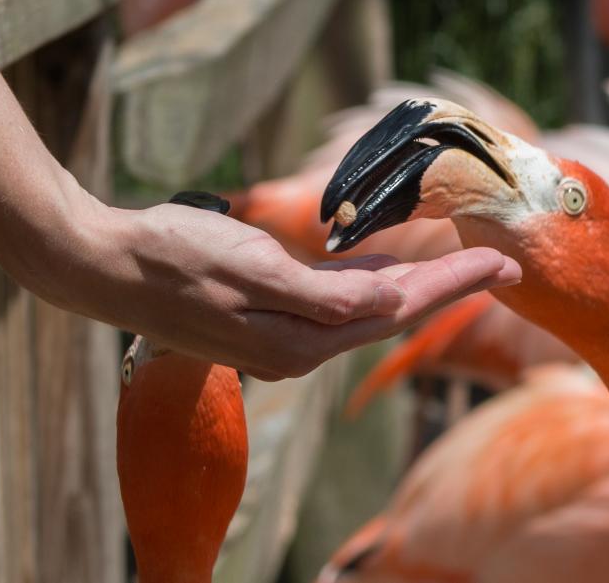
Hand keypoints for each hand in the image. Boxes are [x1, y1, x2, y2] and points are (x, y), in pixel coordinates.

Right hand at [48, 202, 520, 380]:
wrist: (107, 267)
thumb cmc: (175, 259)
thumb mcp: (251, 270)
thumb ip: (321, 295)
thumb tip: (386, 301)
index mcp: (300, 340)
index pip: (396, 310)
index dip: (453, 286)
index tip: (502, 264)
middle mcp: (297, 348)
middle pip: (390, 314)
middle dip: (449, 288)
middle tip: (502, 265)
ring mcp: (281, 338)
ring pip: (366, 311)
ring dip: (417, 289)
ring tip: (463, 270)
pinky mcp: (265, 320)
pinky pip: (335, 305)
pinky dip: (371, 287)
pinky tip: (387, 272)